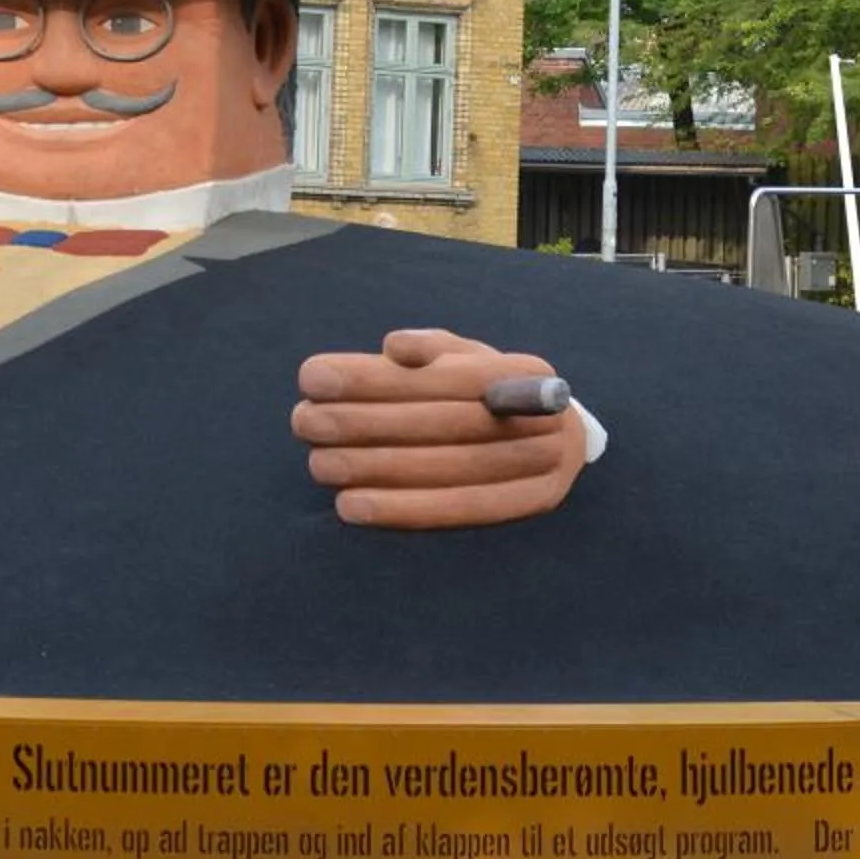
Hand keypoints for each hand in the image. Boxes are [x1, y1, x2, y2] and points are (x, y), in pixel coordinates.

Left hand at [291, 328, 586, 528]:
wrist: (555, 442)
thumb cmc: (488, 393)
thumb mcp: (466, 358)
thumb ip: (431, 348)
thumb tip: (395, 347)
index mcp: (524, 371)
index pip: (441, 373)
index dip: (375, 377)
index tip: (311, 377)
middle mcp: (544, 418)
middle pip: (442, 422)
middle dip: (365, 422)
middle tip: (304, 421)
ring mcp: (544, 466)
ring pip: (447, 469)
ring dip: (374, 468)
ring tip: (318, 463)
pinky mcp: (532, 506)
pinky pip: (458, 511)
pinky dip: (401, 510)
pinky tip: (350, 506)